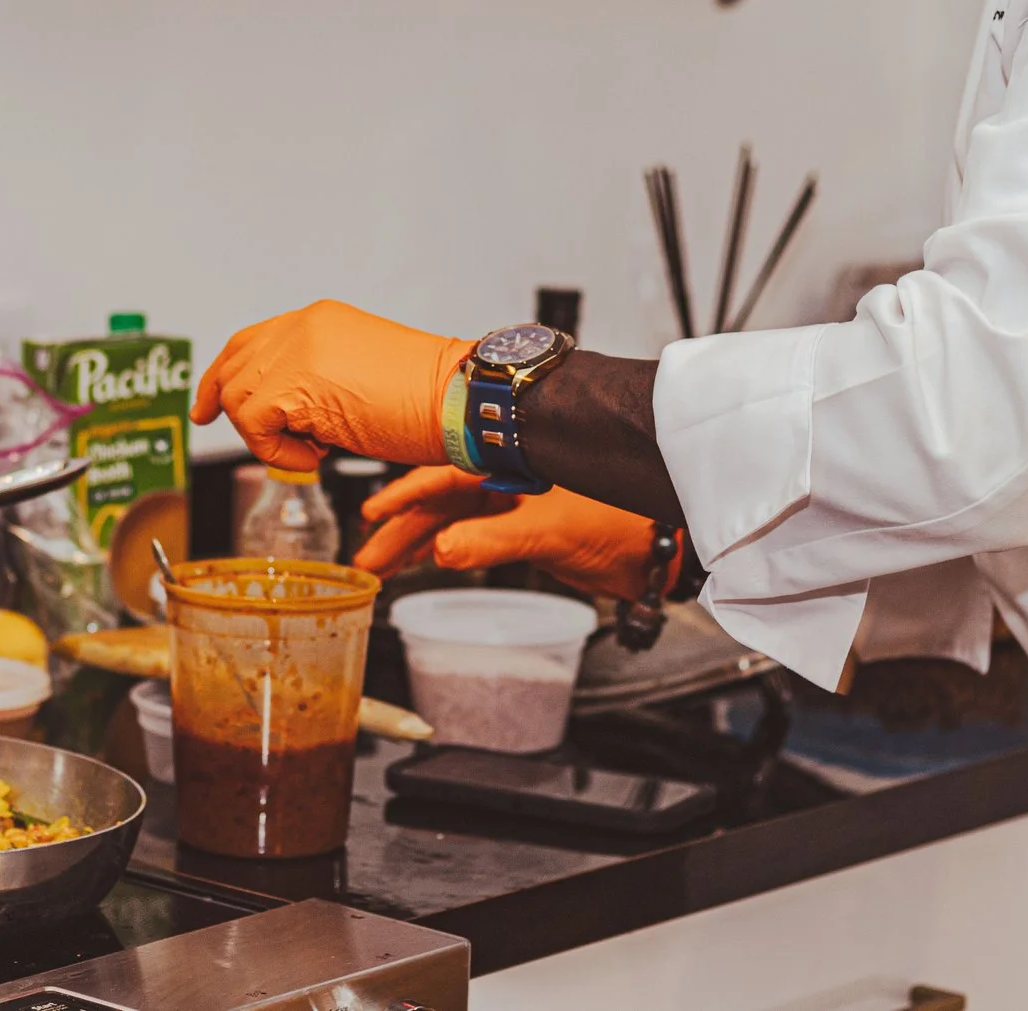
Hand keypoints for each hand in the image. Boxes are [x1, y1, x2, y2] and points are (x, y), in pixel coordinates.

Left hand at [191, 300, 472, 472]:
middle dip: (229, 409)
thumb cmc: (426, 399)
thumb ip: (314, 380)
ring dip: (266, 436)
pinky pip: (253, 425)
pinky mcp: (295, 383)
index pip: (249, 341)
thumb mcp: (358, 375)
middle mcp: (301, 327)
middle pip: (232, 366)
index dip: (223, 374)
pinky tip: (316, 456)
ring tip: (312, 448)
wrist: (459, 398)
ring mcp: (296, 351)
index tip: (210, 405)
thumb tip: (283, 414)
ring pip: (236, 398)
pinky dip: (276, 452)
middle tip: (247, 438)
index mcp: (317, 321)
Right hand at [352, 466, 662, 601]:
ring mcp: (515, 502)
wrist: (660, 549)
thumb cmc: (623, 521)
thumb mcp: (549, 530)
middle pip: (440, 501)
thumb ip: (493, 541)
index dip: (403, 495)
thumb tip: (441, 551)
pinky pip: (471, 535)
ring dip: (417, 542)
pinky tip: (423, 561)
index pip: (442, 474)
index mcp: (510, 460)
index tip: (372, 513)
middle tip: (367, 556)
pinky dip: (444, 548)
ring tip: (382, 566)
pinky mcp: (524, 528)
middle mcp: (508, 476)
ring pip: (452, 520)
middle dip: (400, 529)